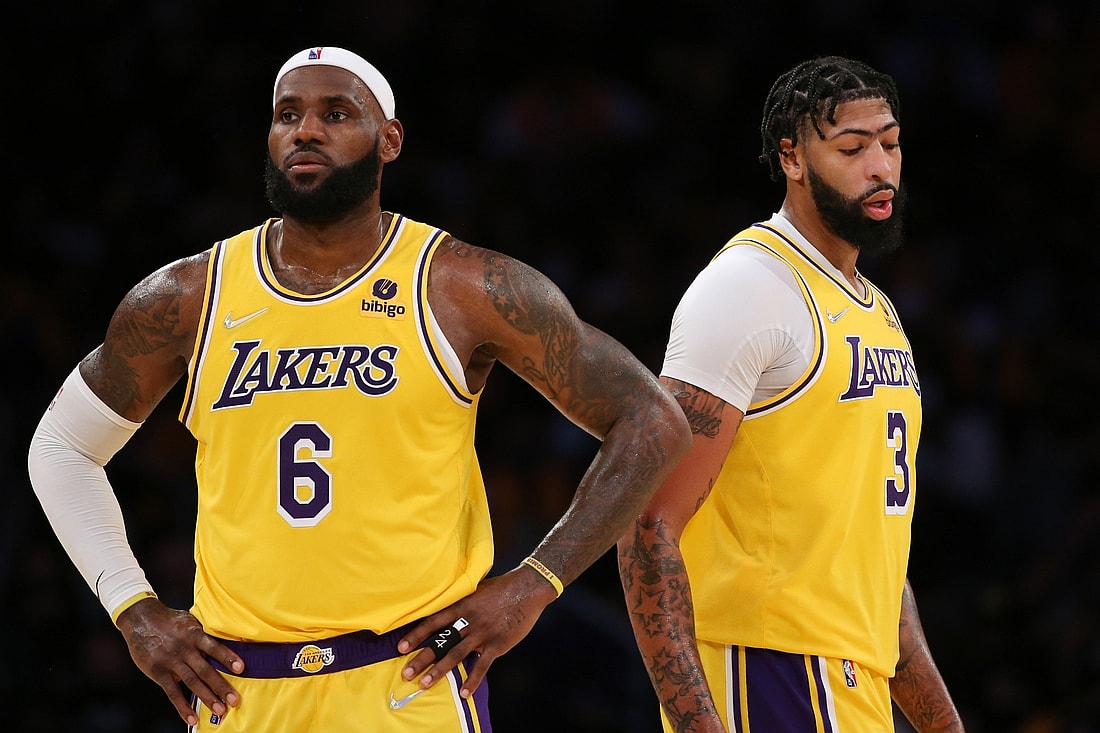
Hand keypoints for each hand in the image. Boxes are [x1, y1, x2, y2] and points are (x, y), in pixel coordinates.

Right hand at [116, 598, 244, 725]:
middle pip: (205, 669)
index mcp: (193, 634)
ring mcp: (171, 661)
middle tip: (234, 699)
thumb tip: (227, 641)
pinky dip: (182, 707)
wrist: (141, 619)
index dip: (227, 657)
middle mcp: (183, 649)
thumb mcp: (189, 621)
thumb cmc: (170, 620)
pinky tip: (192, 718)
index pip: (214, 646)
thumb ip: (204, 633)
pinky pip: (172, 693)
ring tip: (220, 709)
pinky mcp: (158, 672)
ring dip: (207, 697)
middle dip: (221, 686)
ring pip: (192, 682)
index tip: (241, 668)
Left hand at [396, 566, 556, 697]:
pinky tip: (465, 693)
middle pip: (441, 642)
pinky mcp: (497, 644)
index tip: (401, 647)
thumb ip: (461, 602)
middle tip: (406, 673)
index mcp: (462, 605)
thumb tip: (446, 609)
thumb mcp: (476, 589)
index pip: (433, 622)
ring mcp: (483, 633)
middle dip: (422, 658)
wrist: (528, 588)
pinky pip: (482, 665)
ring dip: (439, 671)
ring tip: (424, 684)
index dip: (416, 635)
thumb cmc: (501, 588)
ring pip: (456, 654)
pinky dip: (473, 680)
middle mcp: (469, 620)